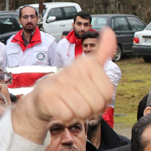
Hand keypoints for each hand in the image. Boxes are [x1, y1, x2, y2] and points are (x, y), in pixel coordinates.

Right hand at [12, 27, 116, 143]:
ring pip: (83, 111)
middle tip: (80, 103)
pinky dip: (65, 118)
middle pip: (97, 104)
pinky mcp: (47, 97)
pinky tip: (60, 109)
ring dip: (78, 115)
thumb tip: (110, 31)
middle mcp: (73, 69)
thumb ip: (103, 51)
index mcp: (87, 63)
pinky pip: (68, 116)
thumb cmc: (68, 85)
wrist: (40, 99)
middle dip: (91, 110)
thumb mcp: (88, 67)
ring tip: (70, 105)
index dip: (102, 101)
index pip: (108, 93)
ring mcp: (58, 82)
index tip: (91, 95)